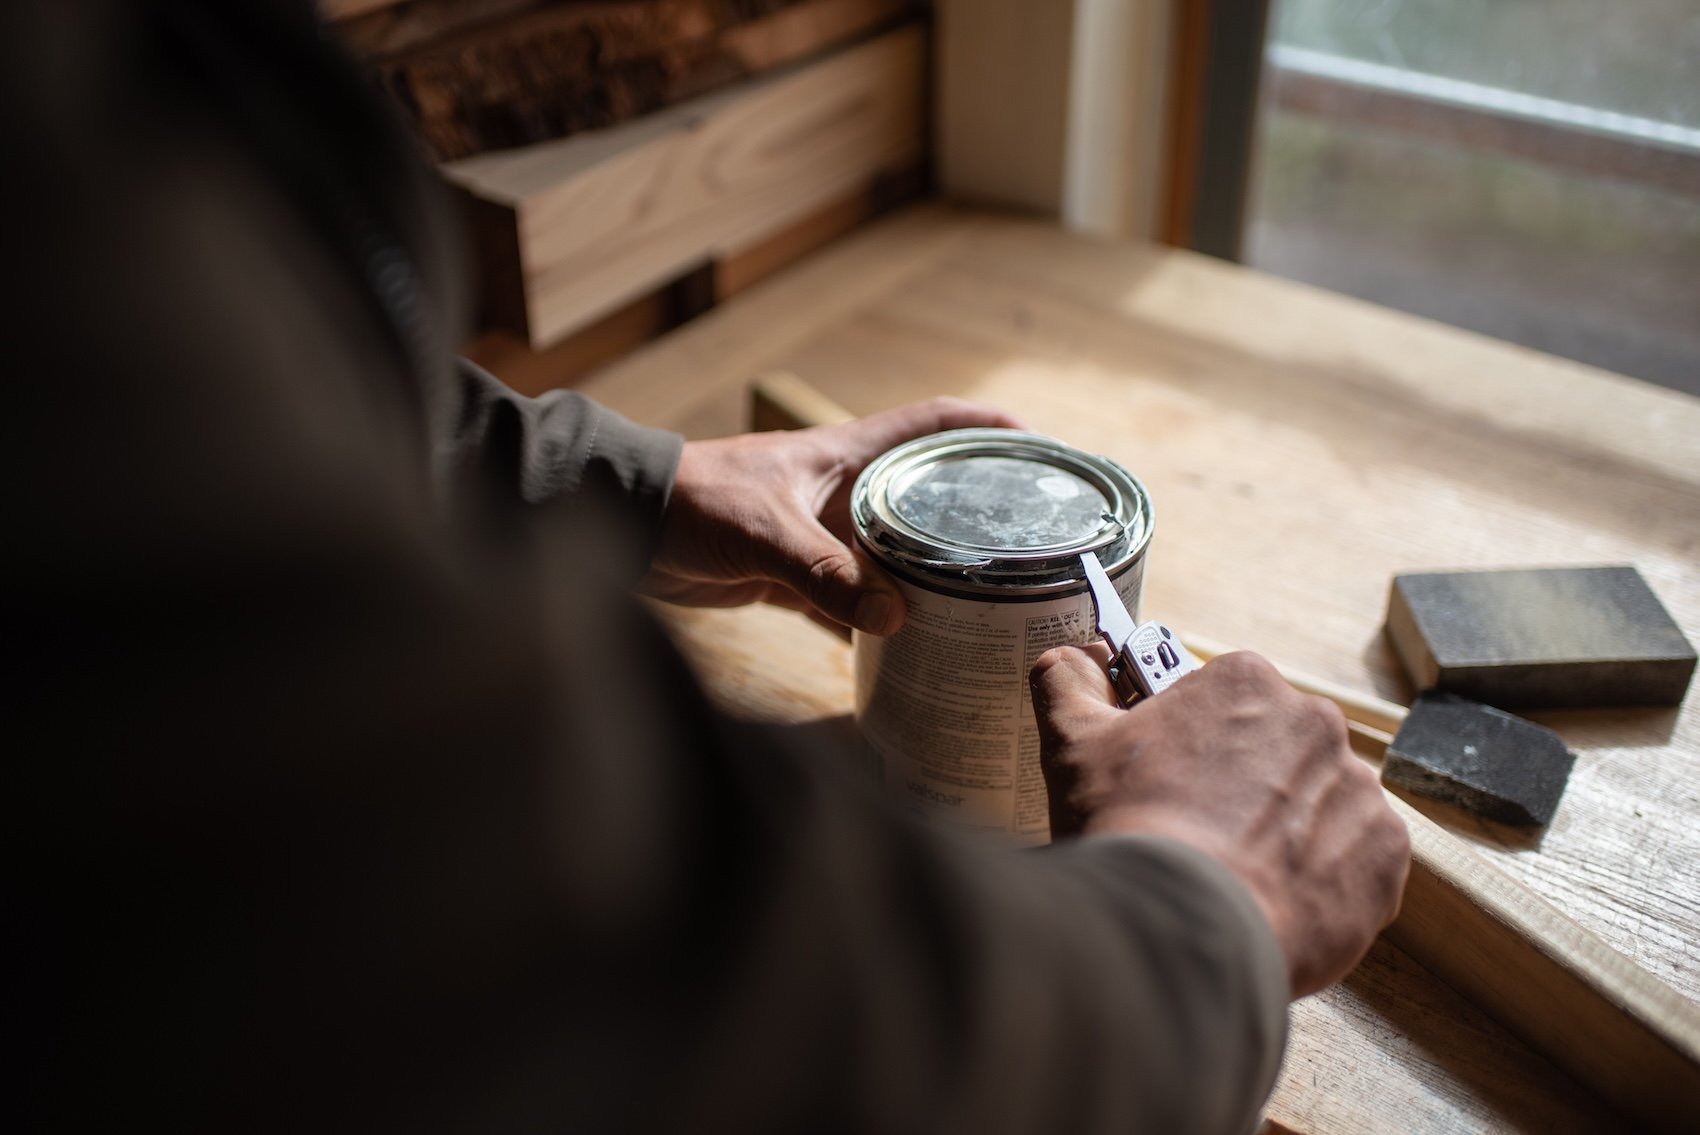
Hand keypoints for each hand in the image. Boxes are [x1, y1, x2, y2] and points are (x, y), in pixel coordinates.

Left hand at [643, 398, 1023, 635]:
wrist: (622, 526)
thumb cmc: (693, 503)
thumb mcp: (765, 533)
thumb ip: (824, 576)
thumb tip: (894, 622)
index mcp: (843, 456)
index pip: (930, 425)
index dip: (984, 427)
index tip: (1037, 444)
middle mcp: (839, 492)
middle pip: (922, 496)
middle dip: (971, 513)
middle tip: (1026, 544)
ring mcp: (818, 536)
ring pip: (890, 554)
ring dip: (926, 575)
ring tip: (982, 602)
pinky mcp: (791, 577)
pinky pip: (850, 599)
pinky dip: (875, 621)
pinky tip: (907, 647)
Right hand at [1029, 647, 1410, 997]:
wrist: (1184, 929)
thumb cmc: (1130, 827)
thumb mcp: (1072, 745)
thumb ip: (1068, 683)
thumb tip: (1072, 659)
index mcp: (1246, 683)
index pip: (1223, 702)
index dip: (1192, 744)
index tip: (1172, 781)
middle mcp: (1316, 722)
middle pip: (1276, 752)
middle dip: (1244, 787)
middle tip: (1197, 834)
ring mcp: (1359, 790)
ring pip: (1316, 807)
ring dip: (1284, 833)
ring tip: (1232, 876)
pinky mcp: (1386, 857)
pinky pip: (1353, 862)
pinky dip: (1320, 881)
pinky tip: (1270, 901)